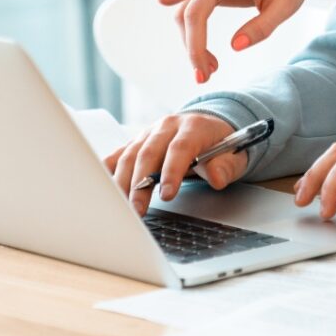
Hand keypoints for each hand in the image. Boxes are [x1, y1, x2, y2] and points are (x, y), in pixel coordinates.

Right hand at [104, 113, 240, 215]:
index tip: (168, 195)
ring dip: (123, 182)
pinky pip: (119, 154)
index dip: (172, 171)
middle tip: (137, 210)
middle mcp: (168, 126)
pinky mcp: (137, 142)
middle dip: (141, 183)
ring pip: (130, 154)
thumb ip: (225, 166)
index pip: (180, 148)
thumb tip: (216, 178)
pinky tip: (101, 187)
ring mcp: (150, 132)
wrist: (210, 125)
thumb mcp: (234, 155)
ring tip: (121, 208)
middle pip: (149, 152)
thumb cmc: (221, 145)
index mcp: (194, 126)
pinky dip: (108, 170)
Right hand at [158, 0, 335, 82]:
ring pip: (187, 13)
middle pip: (193, 8)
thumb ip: (262, 27)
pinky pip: (193, 12)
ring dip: (192, 44)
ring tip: (210, 70)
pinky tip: (208, 57)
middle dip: (194, 45)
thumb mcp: (286, 7)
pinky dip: (196, 36)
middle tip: (203, 76)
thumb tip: (235, 46)